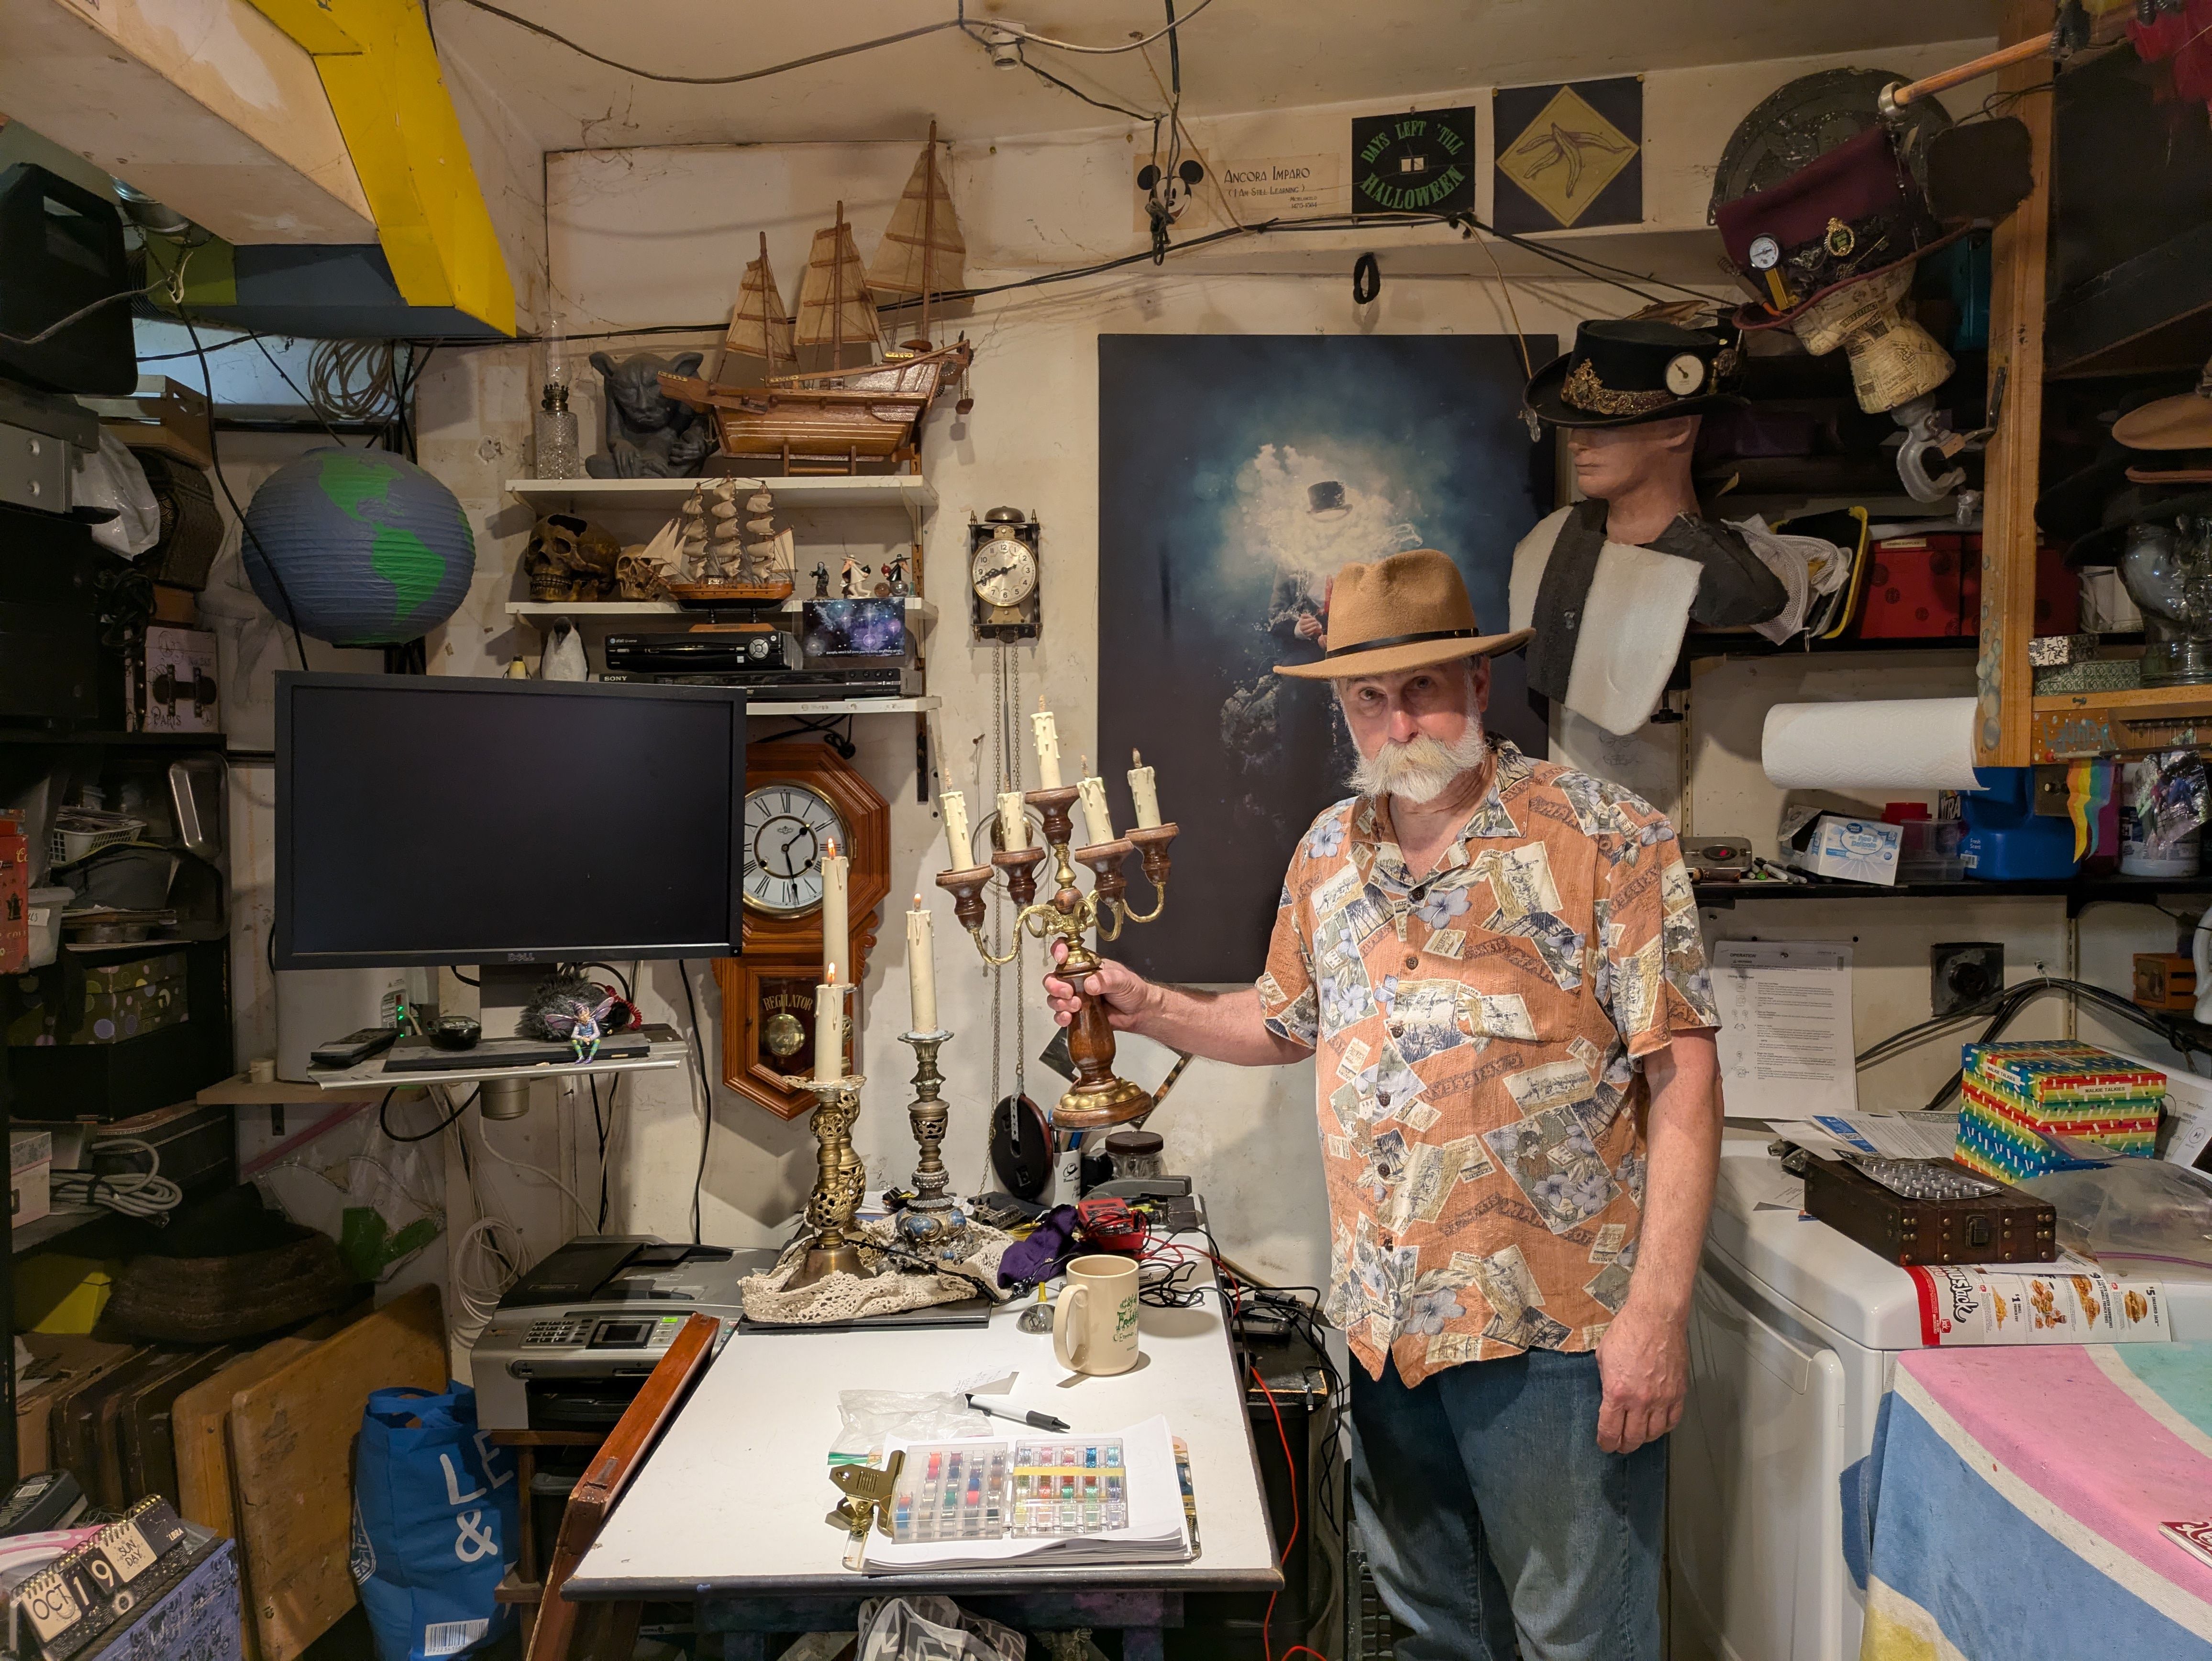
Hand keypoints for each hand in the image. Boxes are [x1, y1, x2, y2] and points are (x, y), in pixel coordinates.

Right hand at [1042, 939, 1153, 1031]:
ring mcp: (1076, 997)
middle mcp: (1078, 979)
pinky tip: (1068, 1018)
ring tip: (1075, 1006)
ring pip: (1054, 997)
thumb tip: (1090, 984)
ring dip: (1059, 1003)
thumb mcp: (1123, 979)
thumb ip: (1107, 980)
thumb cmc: (1133, 990)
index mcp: (1087, 965)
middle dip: (1055, 985)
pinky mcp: (1077, 1014)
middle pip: (1053, 978)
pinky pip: (1060, 1015)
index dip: (1059, 951)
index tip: (1061, 958)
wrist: (1139, 1013)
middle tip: (1068, 992)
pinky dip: (1060, 1017)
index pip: (1067, 951)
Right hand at [1293, 611, 1323, 640]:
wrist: (1301, 629)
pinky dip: (1311, 633)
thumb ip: (1306, 616)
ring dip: (1311, 629)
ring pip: (1306, 631)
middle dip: (1311, 624)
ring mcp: (1303, 632)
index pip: (1303, 621)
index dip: (1309, 620)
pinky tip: (1314, 630)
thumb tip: (1302, 615)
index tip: (1314, 619)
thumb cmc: (1305, 622)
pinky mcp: (1305, 635)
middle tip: (1316, 622)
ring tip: (1315, 626)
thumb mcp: (1305, 618)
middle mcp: (1301, 628)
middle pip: (1305, 626)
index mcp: (1300, 623)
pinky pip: (1308, 635)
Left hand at [1594, 1297, 1688, 1454]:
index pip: (1609, 1430)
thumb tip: (1609, 1395)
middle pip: (1632, 1437)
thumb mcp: (1603, 1356)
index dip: (1606, 1443)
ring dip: (1643, 1439)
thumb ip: (1606, 1380)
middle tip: (1619, 1446)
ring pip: (1654, 1433)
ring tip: (1637, 1437)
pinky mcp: (1678, 1392)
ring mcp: (1662, 1399)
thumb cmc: (1626, 1331)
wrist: (1656, 1318)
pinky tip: (1658, 1426)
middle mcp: (1640, 1401)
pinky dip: (1664, 1428)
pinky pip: (1673, 1420)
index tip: (1604, 1446)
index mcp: (1617, 1392)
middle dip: (1623, 1446)